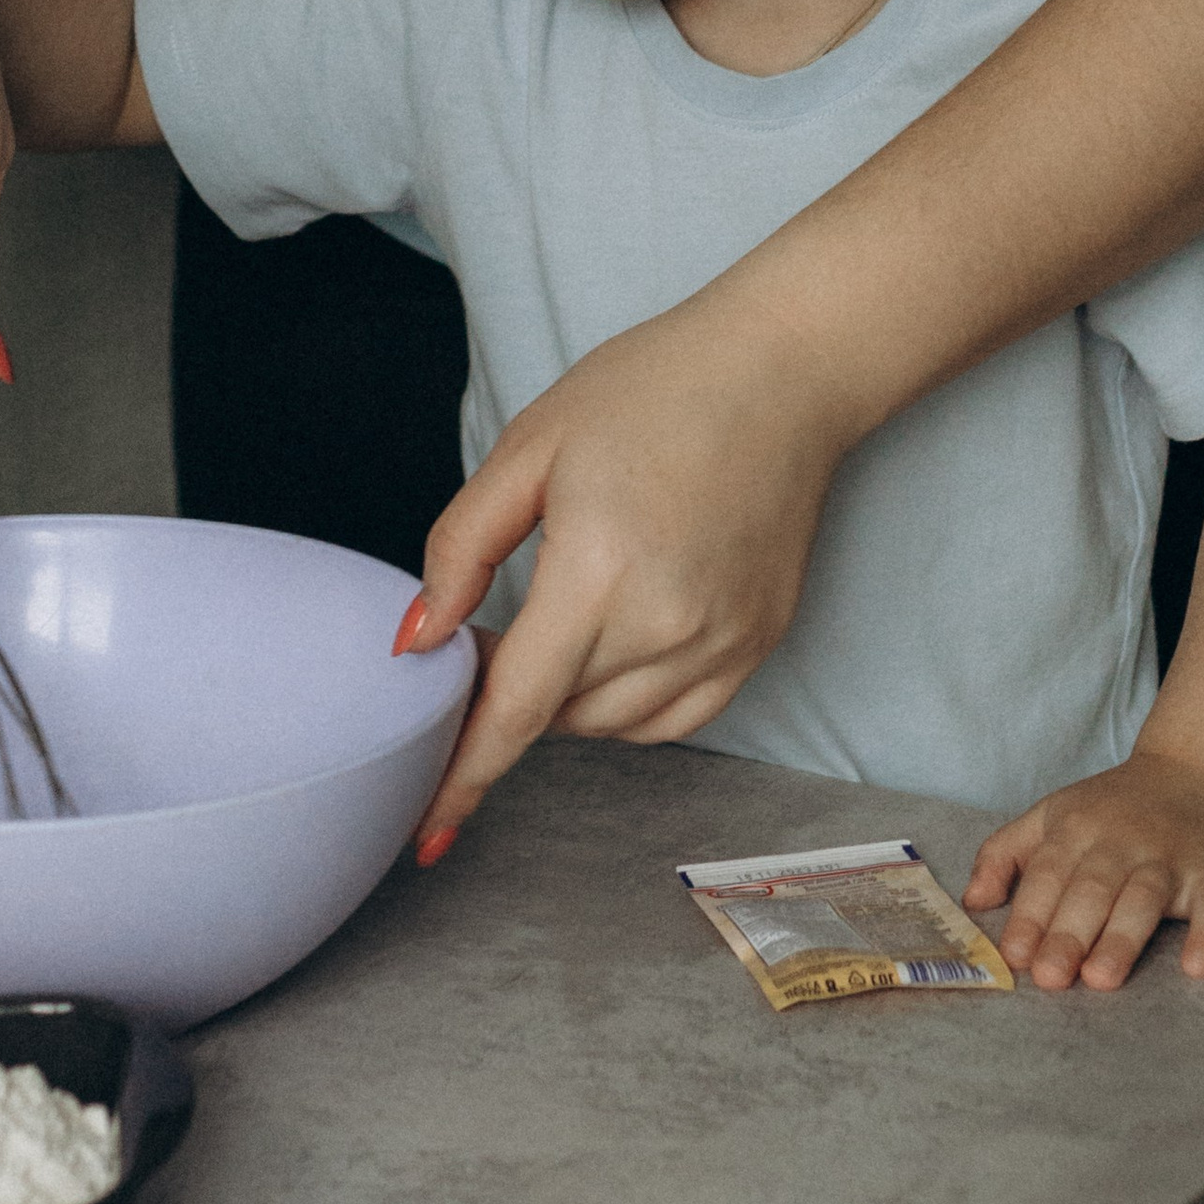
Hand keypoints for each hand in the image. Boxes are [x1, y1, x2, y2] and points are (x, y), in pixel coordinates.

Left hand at [395, 291, 855, 856]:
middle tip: (495, 626)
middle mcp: (667, 625)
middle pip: (558, 716)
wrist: (783, 371)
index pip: (518, 710)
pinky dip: (628, 701)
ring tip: (566, 611)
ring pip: (612, 726)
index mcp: (600, 572)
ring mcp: (723, 643)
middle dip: (509, 693)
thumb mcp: (531, 445)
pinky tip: (620, 638)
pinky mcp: (759, 644)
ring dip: (568, 697)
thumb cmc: (653, 389)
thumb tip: (420, 640)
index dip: (465, 774)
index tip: (426, 832)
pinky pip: (672, 717)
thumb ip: (463, 548)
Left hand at [964, 753, 1203, 988]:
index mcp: (1075, 829)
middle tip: (1049, 979)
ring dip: (1122, 938)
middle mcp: (1120, 843)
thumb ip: (1005, 854)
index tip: (1013, 956)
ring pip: (1143, 898)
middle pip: (1090, 890)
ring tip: (1101, 979)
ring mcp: (1169, 858)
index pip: (1046, 875)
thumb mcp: (1052, 815)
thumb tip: (972, 903)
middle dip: (1067, 934)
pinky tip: (1196, 966)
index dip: (1029, 915)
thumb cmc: (1114, 809)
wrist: (1196, 774)